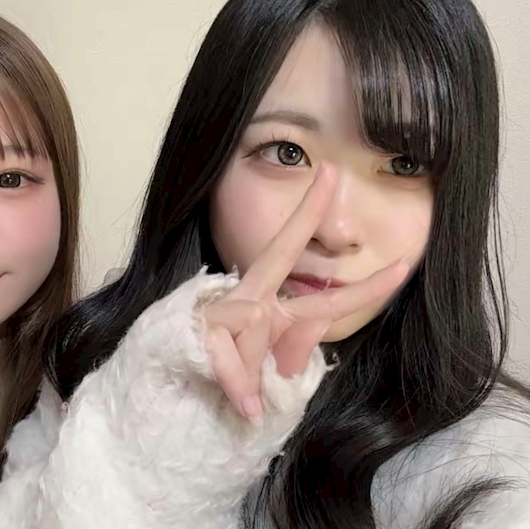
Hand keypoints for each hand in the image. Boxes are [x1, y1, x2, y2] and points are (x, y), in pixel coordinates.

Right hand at [205, 162, 408, 417]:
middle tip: (333, 172)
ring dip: (253, 371)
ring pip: (257, 323)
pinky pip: (232, 355)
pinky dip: (240, 385)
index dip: (366, 288)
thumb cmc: (228, 382)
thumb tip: (315, 315)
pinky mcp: (200, 324)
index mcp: (273, 313)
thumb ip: (296, 349)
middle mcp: (250, 300)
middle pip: (280, 251)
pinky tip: (247, 407)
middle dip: (307, 212)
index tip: (405, 263)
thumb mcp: (273, 375)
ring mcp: (223, 308)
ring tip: (244, 396)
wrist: (175, 394)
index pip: (323, 298)